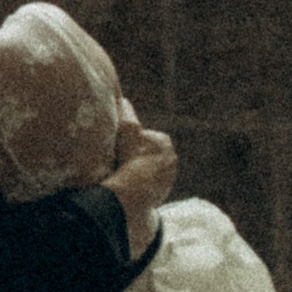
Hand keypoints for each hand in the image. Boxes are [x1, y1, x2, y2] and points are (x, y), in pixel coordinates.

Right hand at [107, 115, 176, 253]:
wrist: (134, 191)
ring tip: (123, 176)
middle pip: (146, 154)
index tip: (119, 148)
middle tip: (119, 162)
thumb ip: (124, 110)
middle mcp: (171, 159)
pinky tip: (129, 188)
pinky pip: (148, 186)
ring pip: (148, 170)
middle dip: (136, 157)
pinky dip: (140, 187)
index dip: (129, 141)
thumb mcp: (126, 128)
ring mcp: (168, 178)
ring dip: (138, 173)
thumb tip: (123, 98)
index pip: (143, 137)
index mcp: (165, 142)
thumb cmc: (130, 157)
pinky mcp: (163, 193)